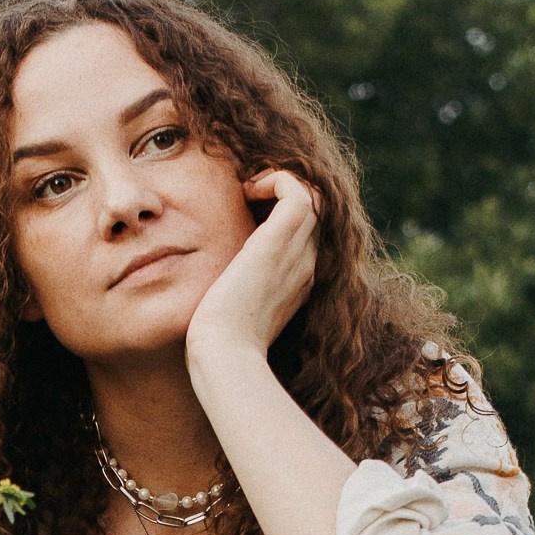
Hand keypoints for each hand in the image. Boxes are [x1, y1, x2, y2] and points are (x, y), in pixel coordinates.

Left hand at [182, 169, 318, 372]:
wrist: (223, 355)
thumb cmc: (219, 340)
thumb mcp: (235, 306)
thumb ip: (238, 284)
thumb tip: (222, 270)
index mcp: (299, 280)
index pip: (309, 230)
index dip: (283, 210)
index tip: (249, 210)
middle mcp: (306, 265)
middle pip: (316, 209)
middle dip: (284, 190)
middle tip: (249, 193)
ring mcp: (297, 254)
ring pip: (314, 196)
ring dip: (281, 180)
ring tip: (249, 189)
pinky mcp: (278, 244)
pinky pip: (298, 192)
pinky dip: (277, 179)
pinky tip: (248, 191)